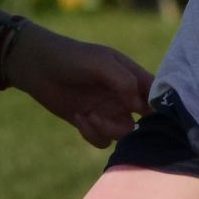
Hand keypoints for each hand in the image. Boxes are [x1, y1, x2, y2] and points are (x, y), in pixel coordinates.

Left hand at [6, 23, 152, 146]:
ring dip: (109, 129)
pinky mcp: (92, 122)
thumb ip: (122, 80)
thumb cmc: (71, 57)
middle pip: (145, 119)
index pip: (156, 93)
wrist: (37, 66)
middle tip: (116, 119)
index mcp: (130, 74)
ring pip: (124, 133)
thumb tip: (139, 106)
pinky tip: (79, 118)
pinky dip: (93, 134)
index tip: (151, 116)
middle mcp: (123, 94)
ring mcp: (108, 109)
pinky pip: (103, 140)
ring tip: (90, 116)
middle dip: (135, 125)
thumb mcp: (99, 62)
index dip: (161, 107)